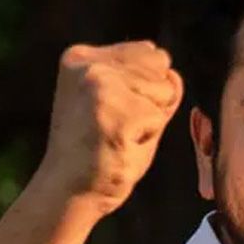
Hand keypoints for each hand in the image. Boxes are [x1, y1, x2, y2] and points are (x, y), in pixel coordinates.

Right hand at [37, 40, 182, 215]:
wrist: (69, 191)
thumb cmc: (99, 150)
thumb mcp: (124, 105)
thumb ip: (151, 84)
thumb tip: (174, 75)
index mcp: (83, 56)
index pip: (150, 52)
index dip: (147, 88)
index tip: (114, 112)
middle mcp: (89, 63)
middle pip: (161, 68)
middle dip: (151, 102)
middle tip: (117, 127)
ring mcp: (100, 85)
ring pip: (164, 91)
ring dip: (150, 121)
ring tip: (119, 136)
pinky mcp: (115, 112)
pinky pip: (159, 118)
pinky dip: (148, 138)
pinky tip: (120, 147)